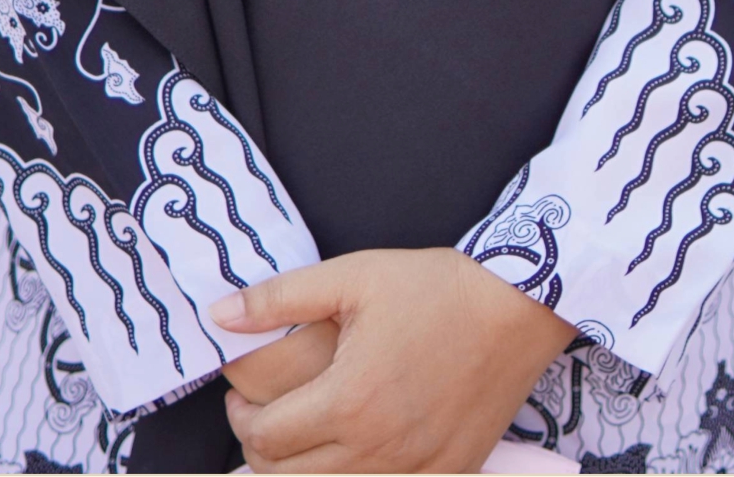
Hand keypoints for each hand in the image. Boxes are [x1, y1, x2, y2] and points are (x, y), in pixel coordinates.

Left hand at [212, 247, 573, 472]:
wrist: (515, 307)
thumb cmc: (432, 287)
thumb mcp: (352, 276)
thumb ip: (278, 299)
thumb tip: (218, 316)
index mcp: (349, 399)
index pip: (265, 438)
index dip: (241, 419)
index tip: (241, 397)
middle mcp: (378, 447)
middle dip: (262, 450)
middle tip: (264, 417)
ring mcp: (415, 470)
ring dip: (302, 472)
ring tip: (302, 436)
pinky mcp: (446, 476)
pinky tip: (350, 455)